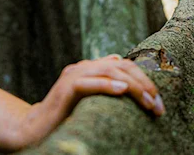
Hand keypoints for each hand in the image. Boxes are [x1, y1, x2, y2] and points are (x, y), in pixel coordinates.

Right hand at [9, 55, 163, 150]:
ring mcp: (72, 77)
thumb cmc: (64, 116)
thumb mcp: (89, 100)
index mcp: (89, 68)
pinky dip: (107, 85)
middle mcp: (82, 68)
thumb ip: (102, 83)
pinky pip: (88, 83)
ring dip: (133, 87)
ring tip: (148, 101)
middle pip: (121, 67)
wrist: (34, 128)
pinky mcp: (65, 90)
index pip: (125, 65)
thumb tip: (120, 67)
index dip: (145, 79)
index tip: (159, 101)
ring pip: (109, 72)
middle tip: (158, 105)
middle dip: (144, 84)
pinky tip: (122, 90)